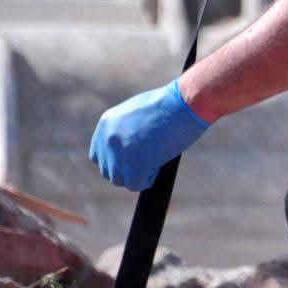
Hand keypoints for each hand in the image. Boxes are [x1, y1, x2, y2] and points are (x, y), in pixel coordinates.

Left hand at [90, 79, 208, 190]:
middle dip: (127, 169)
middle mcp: (107, 139)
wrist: (187, 103)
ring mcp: (120, 153)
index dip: (117, 160)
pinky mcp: (135, 165)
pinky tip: (160, 164)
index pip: (99, 155)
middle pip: (109, 170)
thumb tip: (129, 149)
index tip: (133, 158)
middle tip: (149, 159)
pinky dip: (148, 179)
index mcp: (106, 124)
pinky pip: (136, 184)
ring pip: (121, 179)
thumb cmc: (173, 103)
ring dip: (138, 174)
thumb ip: (126, 130)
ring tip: (157, 160)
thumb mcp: (140, 111)